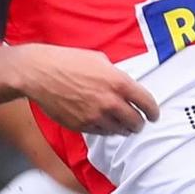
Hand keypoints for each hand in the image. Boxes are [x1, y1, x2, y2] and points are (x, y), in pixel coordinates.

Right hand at [15, 44, 159, 136]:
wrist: (40, 73)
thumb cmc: (68, 61)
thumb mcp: (99, 60)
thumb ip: (116, 75)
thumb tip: (124, 86)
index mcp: (118, 82)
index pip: (146, 103)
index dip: (153, 112)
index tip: (154, 115)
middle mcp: (110, 102)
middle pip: (135, 122)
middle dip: (139, 123)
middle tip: (138, 122)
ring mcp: (96, 116)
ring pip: (119, 131)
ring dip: (122, 128)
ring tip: (122, 125)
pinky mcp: (82, 126)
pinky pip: (101, 133)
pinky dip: (105, 130)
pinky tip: (104, 123)